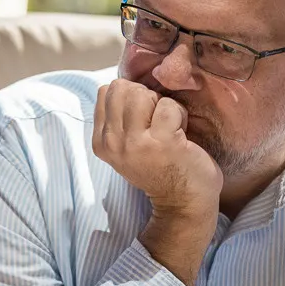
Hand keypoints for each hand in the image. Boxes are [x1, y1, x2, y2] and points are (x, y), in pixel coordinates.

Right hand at [93, 79, 222, 215]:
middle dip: (145, 97)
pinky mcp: (161, 142)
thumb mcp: (126, 146)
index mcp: (101, 142)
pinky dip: (180, 115)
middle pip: (122, 87)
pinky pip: (168, 105)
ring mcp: (135, 143)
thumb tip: (123, 82)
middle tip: (158, 124)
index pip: (106, 91)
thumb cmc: (161, 168)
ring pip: (141, 93)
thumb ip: (118, 119)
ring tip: (168, 128)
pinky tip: (181, 136)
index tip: (143, 123)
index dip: (130, 98)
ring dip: (162, 105)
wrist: (183, 202)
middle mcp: (113, 143)